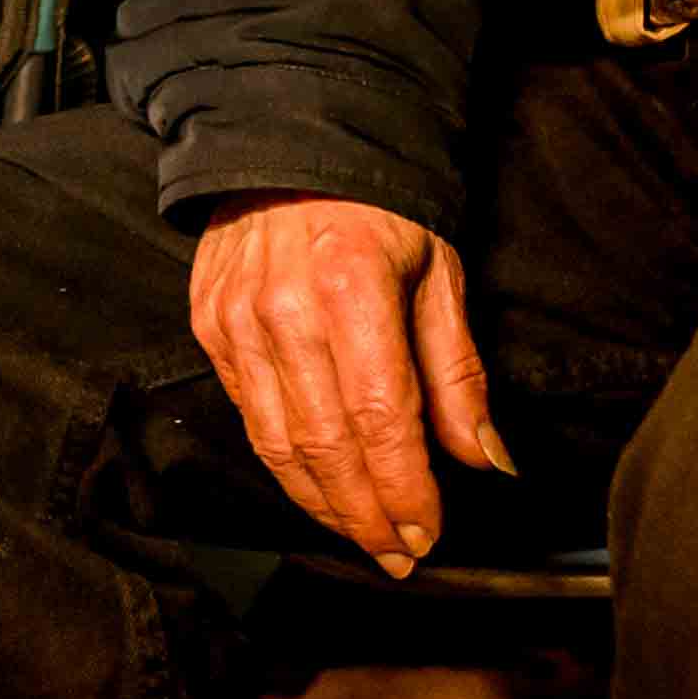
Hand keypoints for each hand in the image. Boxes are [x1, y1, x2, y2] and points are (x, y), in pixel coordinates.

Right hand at [188, 196, 512, 573]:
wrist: (289, 143)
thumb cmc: (380, 208)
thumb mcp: (438, 272)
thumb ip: (458, 373)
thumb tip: (488, 461)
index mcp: (352, 288)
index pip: (380, 419)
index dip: (404, 489)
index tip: (429, 535)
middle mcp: (284, 310)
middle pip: (326, 445)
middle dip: (366, 514)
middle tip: (399, 555)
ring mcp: (236, 320)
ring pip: (278, 443)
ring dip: (323, 504)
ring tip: (363, 537)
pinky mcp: (209, 326)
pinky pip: (248, 415)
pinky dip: (285, 463)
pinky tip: (319, 488)